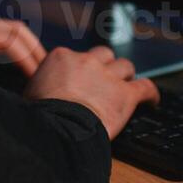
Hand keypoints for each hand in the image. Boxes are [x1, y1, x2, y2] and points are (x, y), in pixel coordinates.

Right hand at [23, 46, 159, 138]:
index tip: (79, 78)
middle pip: (103, 54)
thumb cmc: (40, 116)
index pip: (74, 55)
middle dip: (106, 65)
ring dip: (126, 76)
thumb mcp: (30, 93)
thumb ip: (40, 85)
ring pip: (125, 66)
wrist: (57, 128)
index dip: (79, 68)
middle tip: (105, 78)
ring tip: (126, 86)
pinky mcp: (126, 94)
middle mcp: (87, 61)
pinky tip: (151, 100)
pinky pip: (145, 87)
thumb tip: (38, 92)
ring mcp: (108, 76)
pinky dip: (151, 93)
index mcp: (62, 57)